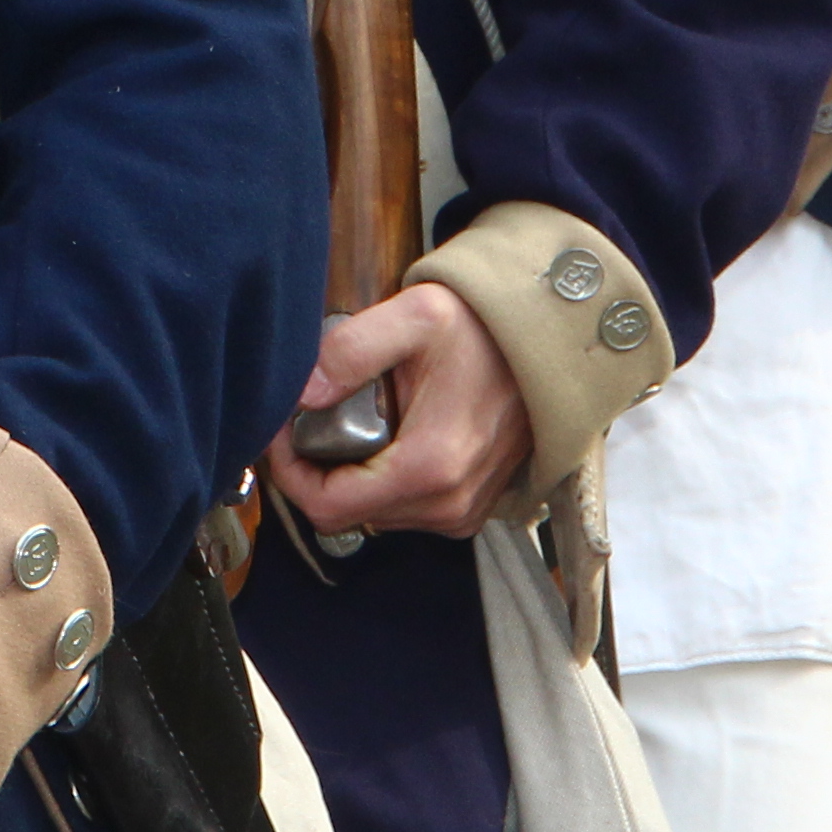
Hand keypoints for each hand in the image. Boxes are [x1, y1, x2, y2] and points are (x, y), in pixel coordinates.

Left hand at [263, 278, 533, 541]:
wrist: (548, 344)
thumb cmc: (484, 330)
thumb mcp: (416, 317)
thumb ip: (351, 350)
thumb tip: (302, 393)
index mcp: (429, 468)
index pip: (326, 506)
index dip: (288, 471)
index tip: (283, 427)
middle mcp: (447, 505)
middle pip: (344, 513)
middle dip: (315, 469)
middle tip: (312, 415)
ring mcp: (461, 513)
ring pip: (370, 514)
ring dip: (349, 474)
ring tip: (355, 417)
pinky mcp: (469, 510)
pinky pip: (401, 510)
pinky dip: (381, 480)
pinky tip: (387, 434)